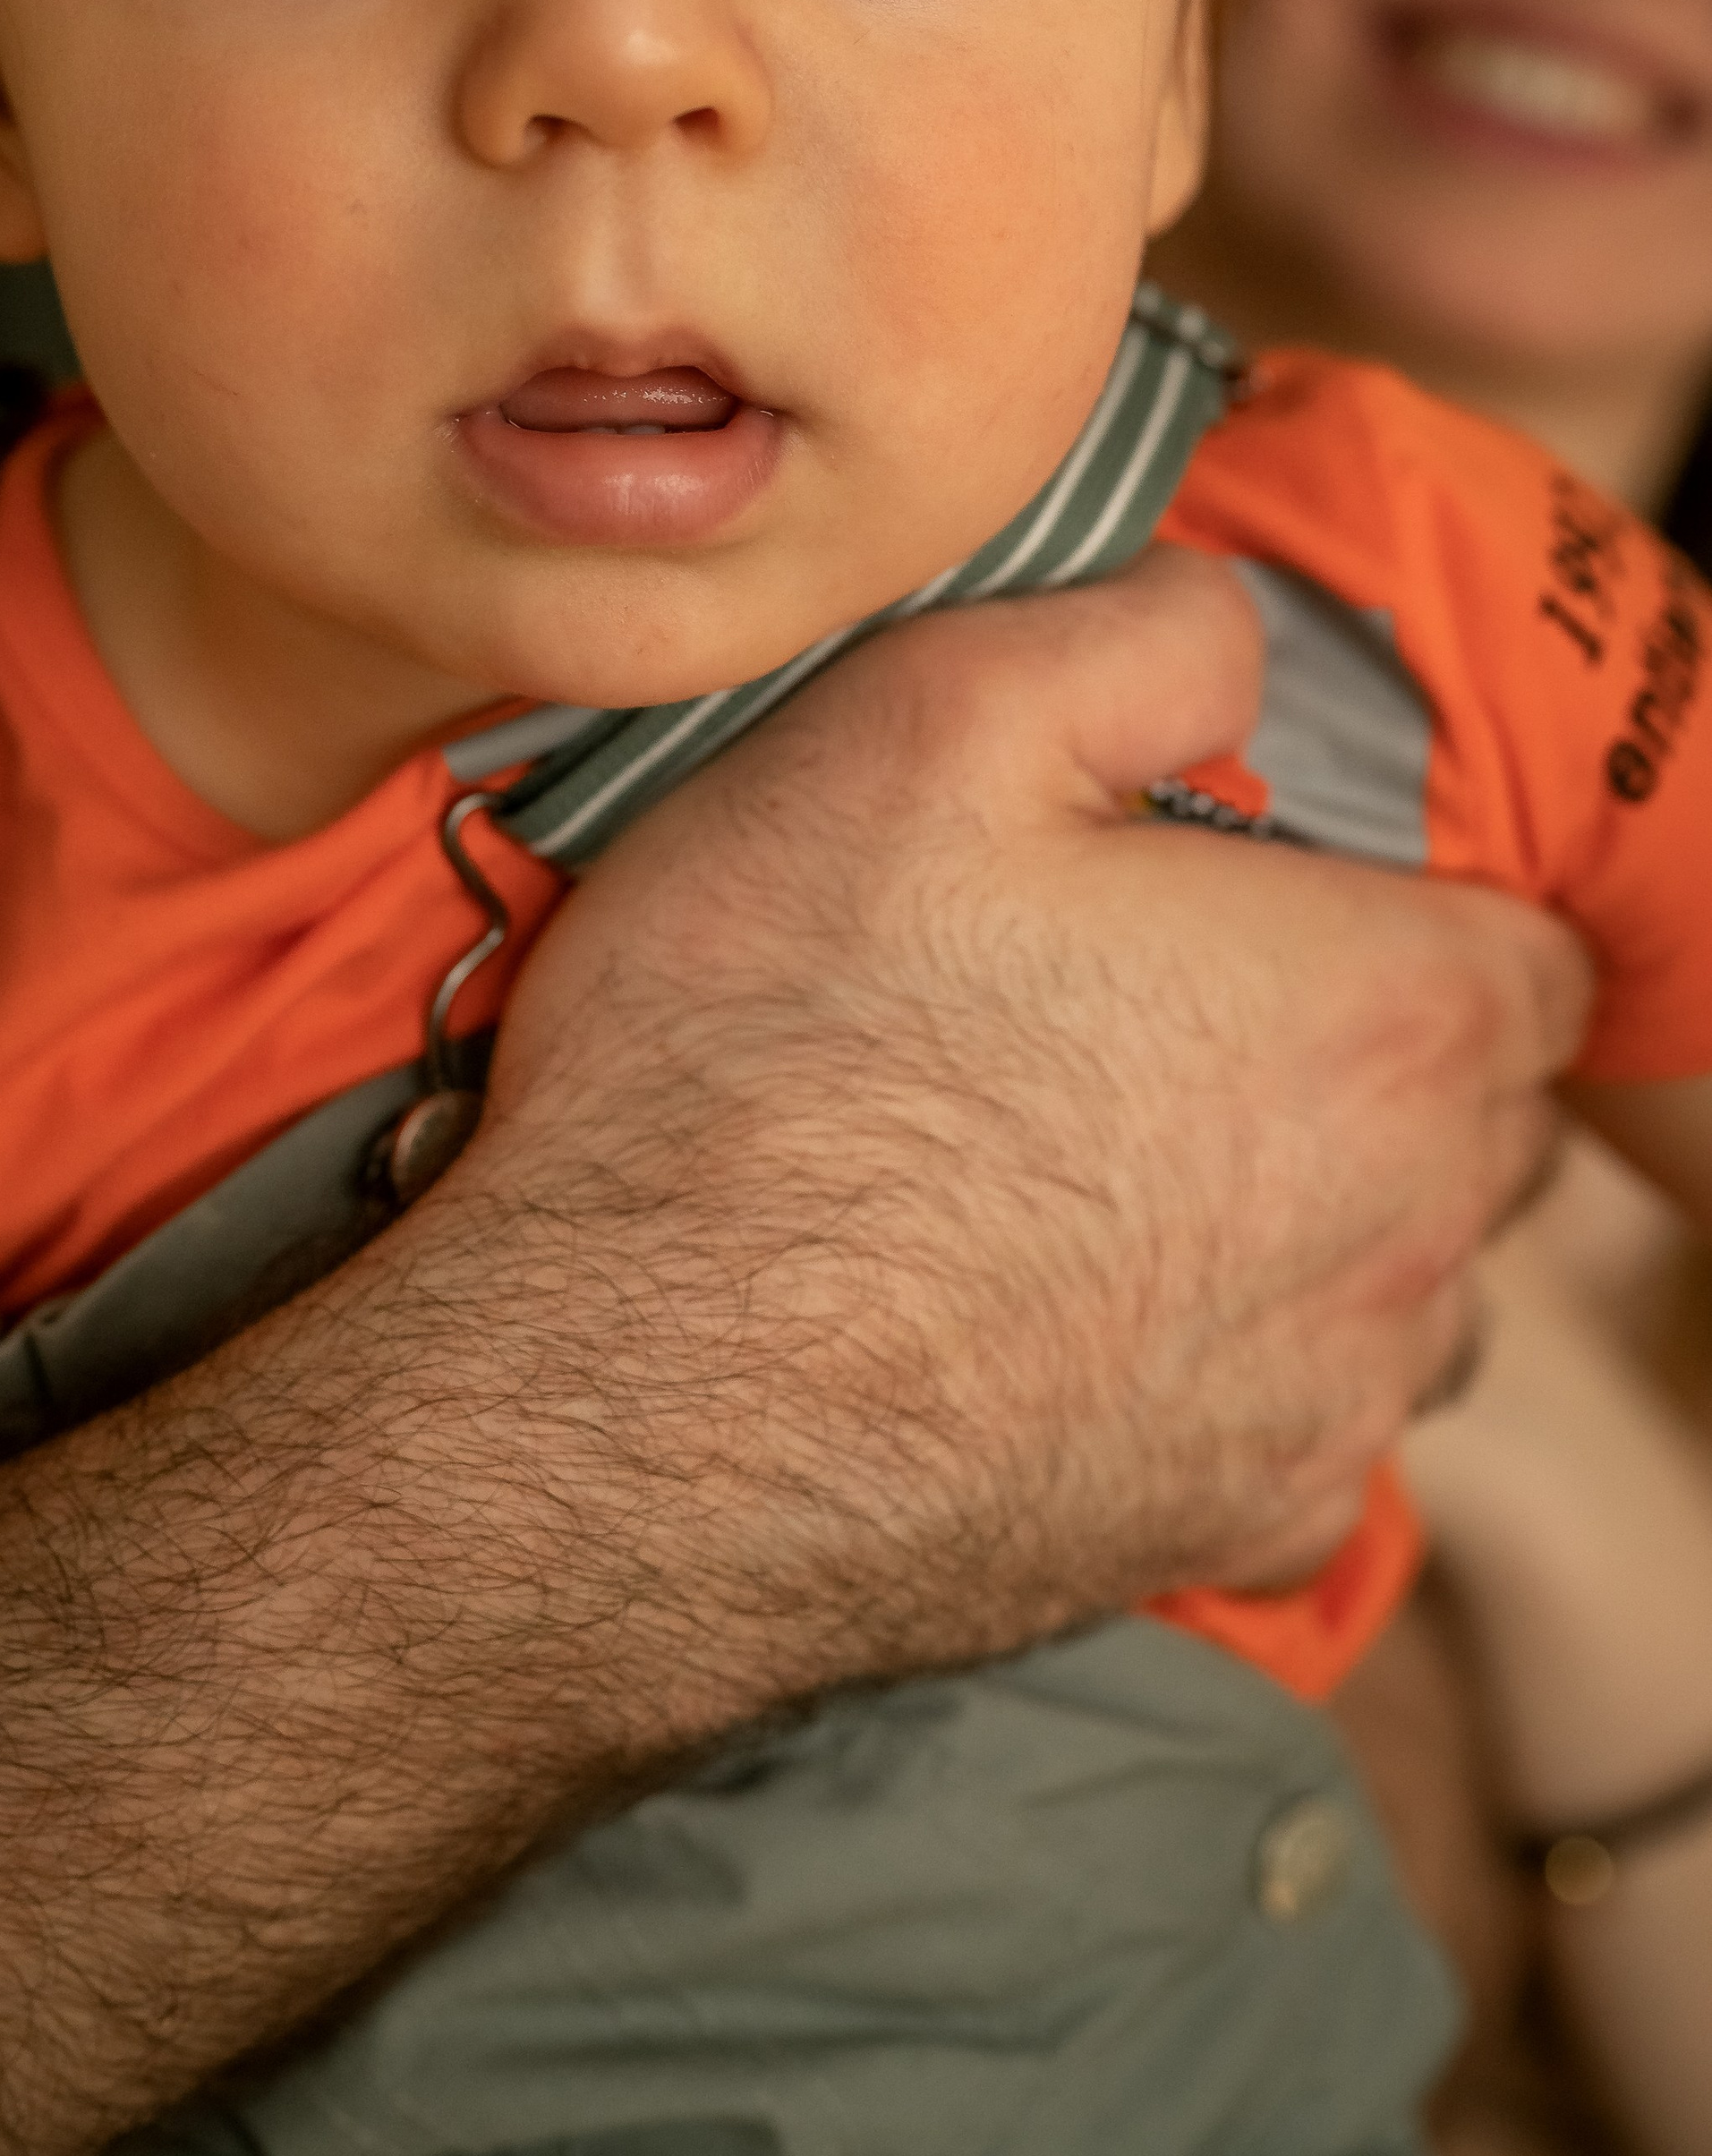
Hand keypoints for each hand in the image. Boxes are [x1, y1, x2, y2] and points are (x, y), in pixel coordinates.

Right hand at [474, 546, 1588, 1686]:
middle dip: (1366, 1043)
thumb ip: (1141, 638)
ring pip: (1405, 1272)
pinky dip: (1224, 1358)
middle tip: (1149, 999)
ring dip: (1307, 1207)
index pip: (1530, 945)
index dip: (1400, 893)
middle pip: (1479, 1110)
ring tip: (1097, 1154)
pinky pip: (1304, 1417)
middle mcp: (1410, 1229)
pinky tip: (1057, 1304)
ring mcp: (1328, 1404)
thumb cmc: (769, 1052)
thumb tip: (1234, 625)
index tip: (1252, 887)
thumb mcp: (920, 723)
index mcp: (1383, 1013)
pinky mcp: (1237, 1529)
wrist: (625, 1401)